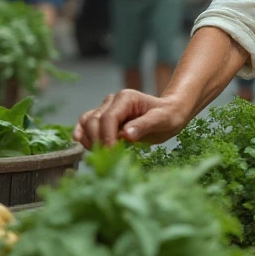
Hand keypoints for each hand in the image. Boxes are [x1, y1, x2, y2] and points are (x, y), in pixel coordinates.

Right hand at [73, 89, 188, 147]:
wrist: (170, 113)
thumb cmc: (168, 115)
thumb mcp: (162, 121)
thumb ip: (143, 126)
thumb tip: (125, 135)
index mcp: (126, 98)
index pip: (108, 118)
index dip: (107, 137)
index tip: (111, 152)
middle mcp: (113, 101)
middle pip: (93, 121)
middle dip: (98, 140)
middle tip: (108, 157)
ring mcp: (106, 108)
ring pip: (87, 123)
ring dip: (89, 139)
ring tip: (101, 154)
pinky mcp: (104, 117)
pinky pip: (87, 125)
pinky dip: (84, 135)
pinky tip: (84, 146)